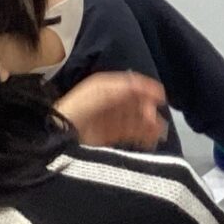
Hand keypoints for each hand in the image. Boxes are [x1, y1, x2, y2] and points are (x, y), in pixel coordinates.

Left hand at [54, 72, 168, 148]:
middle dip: (148, 109)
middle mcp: (110, 101)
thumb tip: (143, 87)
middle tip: (156, 119)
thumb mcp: (101, 92)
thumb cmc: (80, 108)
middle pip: (136, 103)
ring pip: (136, 118)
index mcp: (107, 87)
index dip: (147, 89)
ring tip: (159, 132)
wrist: (61, 133)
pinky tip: (152, 139)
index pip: (132, 84)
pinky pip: (131, 133)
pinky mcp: (111, 136)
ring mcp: (111, 119)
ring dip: (149, 123)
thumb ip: (123, 88)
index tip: (161, 97)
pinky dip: (143, 135)